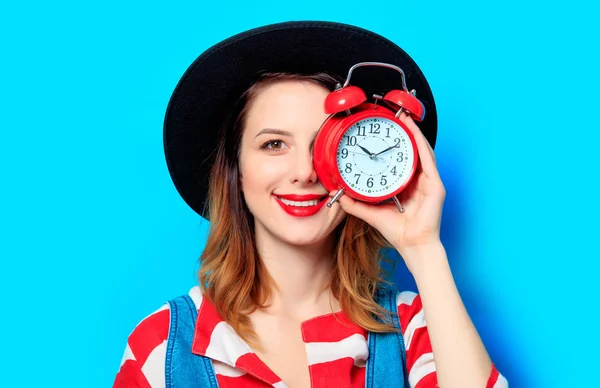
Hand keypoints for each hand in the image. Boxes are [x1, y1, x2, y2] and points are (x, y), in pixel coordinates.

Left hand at [330, 112, 445, 271]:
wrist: (412, 245)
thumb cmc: (397, 231)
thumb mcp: (370, 211)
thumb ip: (355, 202)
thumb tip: (339, 193)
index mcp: (407, 183)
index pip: (402, 157)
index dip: (396, 141)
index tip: (386, 127)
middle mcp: (420, 179)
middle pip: (414, 150)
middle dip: (406, 131)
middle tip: (395, 115)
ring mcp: (430, 182)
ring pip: (422, 150)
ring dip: (414, 133)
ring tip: (404, 117)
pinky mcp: (436, 186)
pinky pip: (428, 161)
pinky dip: (420, 146)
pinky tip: (413, 134)